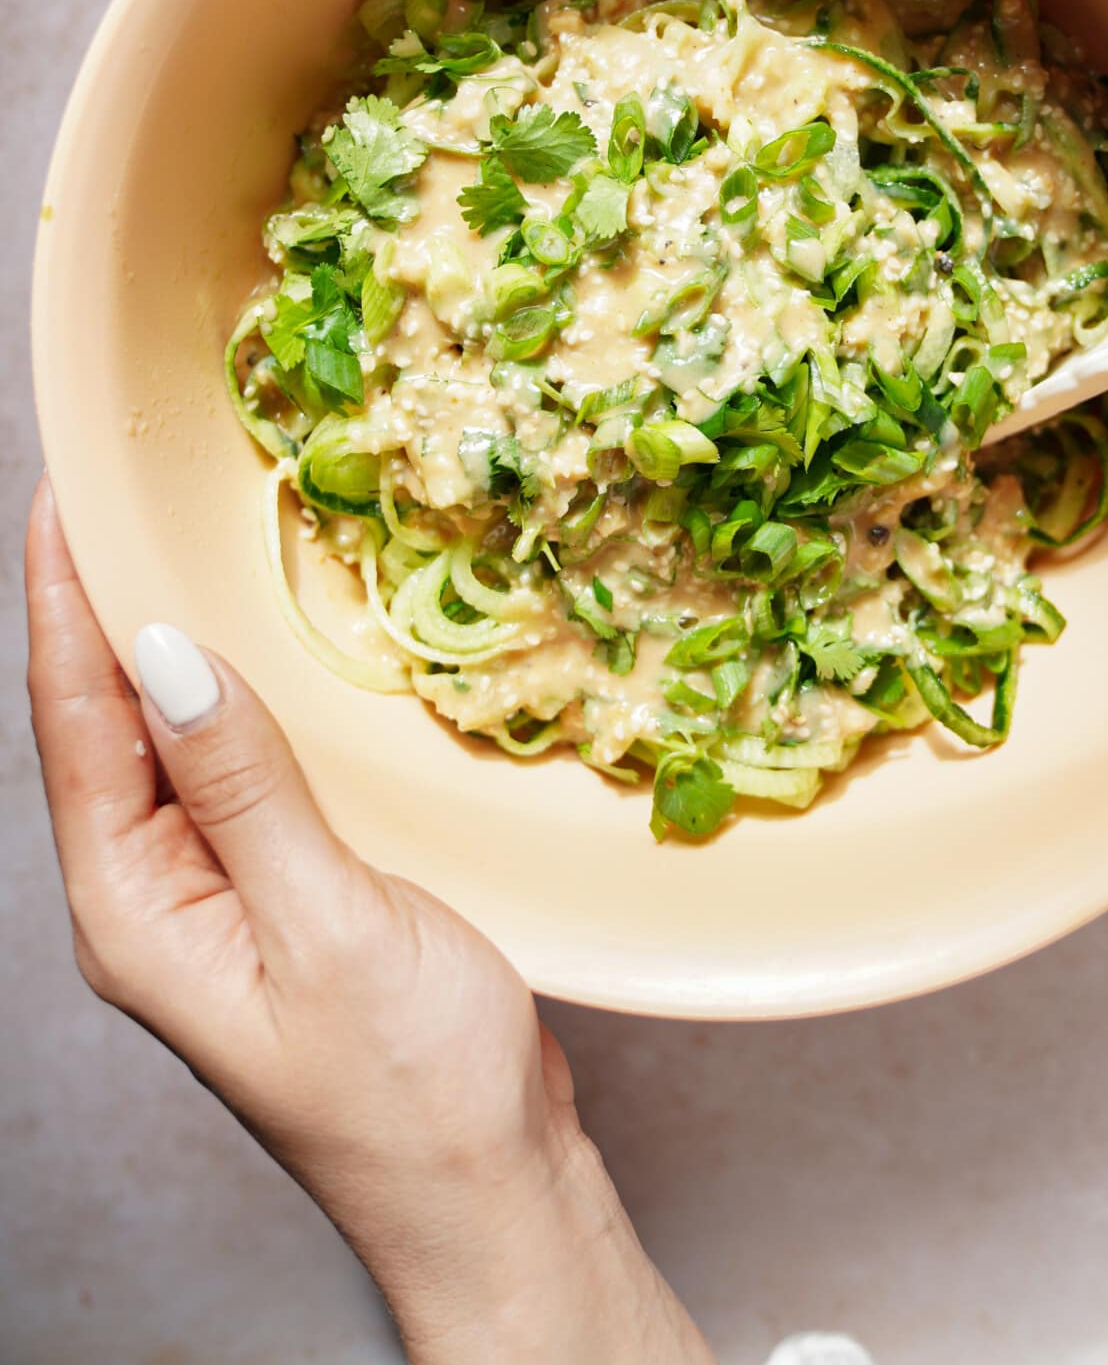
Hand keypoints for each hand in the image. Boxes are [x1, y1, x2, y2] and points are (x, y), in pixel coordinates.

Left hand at [25, 478, 713, 1364]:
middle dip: (101, 600)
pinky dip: (237, 689)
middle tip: (116, 481)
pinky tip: (260, 639)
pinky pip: (235, 765)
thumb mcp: (325, 924)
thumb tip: (161, 651)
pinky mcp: (276, 887)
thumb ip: (244, 786)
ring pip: (169, 737)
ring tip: (171, 530)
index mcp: (135, 911)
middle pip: (103, 722)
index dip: (64, 600)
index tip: (63, 492)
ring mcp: (214, 892)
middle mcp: (153, 895)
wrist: (486, 1184)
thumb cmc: (411, 1086)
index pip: (74, 725)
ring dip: (168, 636)